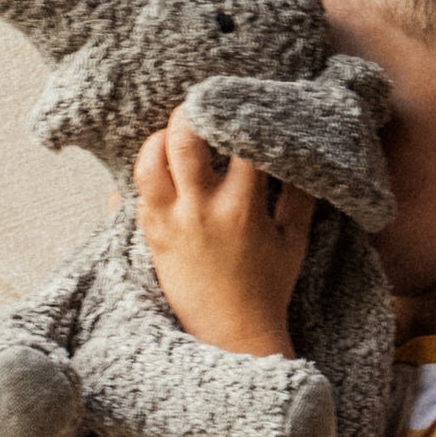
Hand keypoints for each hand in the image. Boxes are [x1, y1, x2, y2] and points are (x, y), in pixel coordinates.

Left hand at [134, 107, 314, 357]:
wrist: (230, 335)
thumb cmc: (267, 288)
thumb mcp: (294, 240)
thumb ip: (299, 195)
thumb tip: (302, 155)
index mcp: (241, 207)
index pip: (239, 140)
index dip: (242, 113)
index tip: (245, 102)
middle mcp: (200, 209)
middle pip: (182, 139)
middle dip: (190, 112)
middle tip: (200, 106)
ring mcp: (168, 222)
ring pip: (148, 162)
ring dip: (159, 140)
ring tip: (176, 136)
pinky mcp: (150, 236)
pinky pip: (133, 192)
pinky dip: (145, 173)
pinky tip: (161, 168)